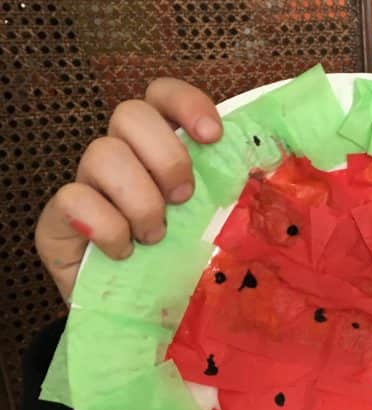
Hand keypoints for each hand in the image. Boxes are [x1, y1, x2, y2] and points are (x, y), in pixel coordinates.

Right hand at [35, 78, 221, 301]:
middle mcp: (122, 154)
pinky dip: (108, 227)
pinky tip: (124, 252)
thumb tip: (275, 171)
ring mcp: (87, 182)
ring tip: (156, 237)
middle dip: (165, 156)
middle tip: (184, 198)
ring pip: (102, 153)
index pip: (162, 95)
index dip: (185, 103)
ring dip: (140, 199)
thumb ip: (234, 192)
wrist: (140, 314)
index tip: (212, 136)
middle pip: (129, 113)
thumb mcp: (215, 224)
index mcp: (161, 146)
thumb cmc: (183, 261)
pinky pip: (73, 199)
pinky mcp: (58, 218)